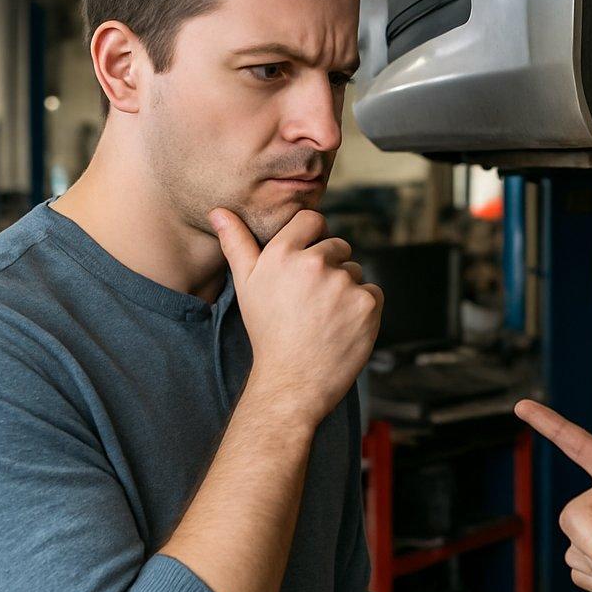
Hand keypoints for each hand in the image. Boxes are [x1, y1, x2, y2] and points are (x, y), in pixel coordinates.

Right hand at [212, 208, 383, 423]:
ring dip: (346, 289)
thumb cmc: (268, 331)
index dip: (313, 238)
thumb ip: (236, 243)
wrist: (293, 381)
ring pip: (355, 271)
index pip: (313, 219)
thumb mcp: (246, 285)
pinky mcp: (367, 302)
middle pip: (338, 247)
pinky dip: (363, 308)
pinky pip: (372, 292)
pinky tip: (342, 326)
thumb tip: (219, 211)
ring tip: (324, 317)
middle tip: (311, 302)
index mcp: (282, 253)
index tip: (307, 263)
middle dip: (330, 269)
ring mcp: (343, 282)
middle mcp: (314, 263)